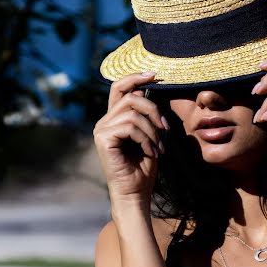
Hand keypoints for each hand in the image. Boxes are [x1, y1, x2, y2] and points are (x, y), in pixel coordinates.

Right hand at [93, 72, 168, 215]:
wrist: (136, 192)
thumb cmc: (144, 166)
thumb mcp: (149, 134)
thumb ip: (145, 113)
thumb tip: (146, 91)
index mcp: (114, 118)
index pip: (119, 88)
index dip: (134, 77)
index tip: (153, 74)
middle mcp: (104, 121)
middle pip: (130, 97)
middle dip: (153, 109)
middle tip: (165, 128)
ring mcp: (101, 130)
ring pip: (133, 113)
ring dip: (152, 129)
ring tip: (158, 146)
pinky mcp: (103, 139)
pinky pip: (130, 127)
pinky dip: (146, 139)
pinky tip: (150, 152)